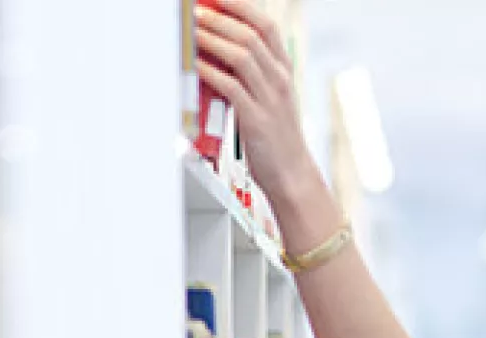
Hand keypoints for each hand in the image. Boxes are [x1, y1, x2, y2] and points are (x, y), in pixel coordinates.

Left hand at [195, 0, 319, 207]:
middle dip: (221, 19)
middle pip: (250, 36)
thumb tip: (216, 56)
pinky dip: (211, 72)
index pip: (267, 27)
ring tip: (192, 31)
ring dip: (213, 40)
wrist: (292, 174)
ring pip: (241, 56)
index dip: (243, 7)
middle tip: (197, 10)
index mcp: (284, 72)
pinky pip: (231, 87)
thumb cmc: (276, 138)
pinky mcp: (256, 120)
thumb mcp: (269, 99)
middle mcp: (279, 80)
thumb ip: (250, 76)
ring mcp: (269, 99)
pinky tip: (196, 65)